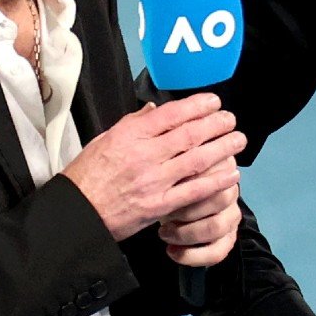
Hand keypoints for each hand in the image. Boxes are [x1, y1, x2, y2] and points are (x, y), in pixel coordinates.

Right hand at [61, 94, 245, 241]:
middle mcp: (144, 154)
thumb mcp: (103, 140)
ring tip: (239, 140)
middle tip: (231, 119)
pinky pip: (193, 192)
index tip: (214, 102)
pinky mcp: (158, 206)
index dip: (197, 106)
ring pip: (197, 160)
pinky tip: (231, 174)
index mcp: (129, 135)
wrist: (75, 213)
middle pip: (189, 134)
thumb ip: (132, 123)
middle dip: (216, 124)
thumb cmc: (86, 176)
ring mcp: (153, 181)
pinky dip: (215, 182)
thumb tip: (154, 108)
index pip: (171, 114)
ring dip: (222, 148)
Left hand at [157, 170, 240, 265]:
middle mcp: (232, 190)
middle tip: (164, 213)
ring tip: (164, 233)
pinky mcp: (228, 238)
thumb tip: (177, 152)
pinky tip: (173, 252)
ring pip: (217, 227)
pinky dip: (193, 256)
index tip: (168, 189)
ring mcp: (232, 215)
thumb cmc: (171, 180)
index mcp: (222, 167)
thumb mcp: (173, 168)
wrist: (170, 197)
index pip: (217, 174)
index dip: (192, 184)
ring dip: (187, 234)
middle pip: (220, 199)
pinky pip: (218, 252)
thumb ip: (179, 162)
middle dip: (188, 210)